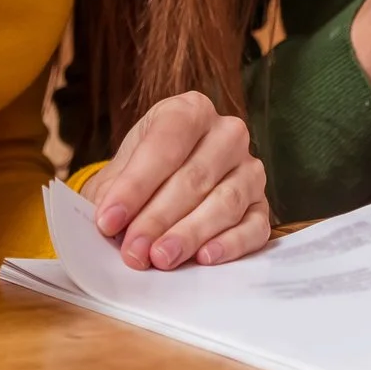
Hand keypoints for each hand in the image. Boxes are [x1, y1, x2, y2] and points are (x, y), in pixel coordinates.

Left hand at [83, 93, 268, 270]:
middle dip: (158, 218)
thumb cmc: (140, 177)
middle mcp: (227, 133)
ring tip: (161, 258)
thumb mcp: (119, 172)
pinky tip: (204, 258)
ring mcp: (250, 169)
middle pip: (194, 177)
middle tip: (134, 250)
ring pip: (225, 202)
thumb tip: (110, 224)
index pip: (165, 145)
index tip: (108, 220)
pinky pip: (254, 226)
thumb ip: (113, 194)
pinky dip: (230, 244)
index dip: (135, 186)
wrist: (160, 188)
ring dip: (190, 233)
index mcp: (189, 111)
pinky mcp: (262, 205)